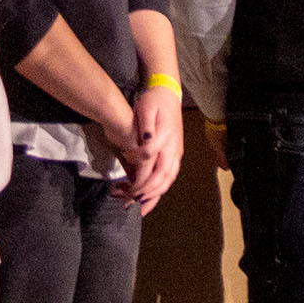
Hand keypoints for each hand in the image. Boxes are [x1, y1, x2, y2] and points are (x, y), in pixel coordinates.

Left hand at [123, 89, 183, 211]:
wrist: (168, 93)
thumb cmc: (154, 101)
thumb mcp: (146, 107)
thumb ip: (145, 125)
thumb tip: (145, 142)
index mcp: (165, 139)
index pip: (151, 163)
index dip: (139, 177)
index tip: (127, 189)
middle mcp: (173, 150)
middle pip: (162, 178)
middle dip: (146, 194)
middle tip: (129, 205)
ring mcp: (176, 154)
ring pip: (168, 180)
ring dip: (154, 196)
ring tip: (140, 209)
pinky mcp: (175, 155)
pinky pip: (169, 177)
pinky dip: (160, 190)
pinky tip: (149, 198)